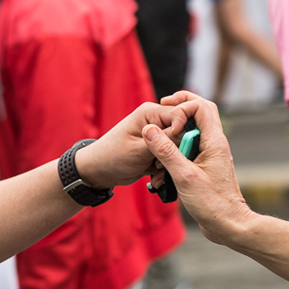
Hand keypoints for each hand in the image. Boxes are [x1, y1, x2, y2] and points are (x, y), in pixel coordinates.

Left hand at [74, 96, 203, 188]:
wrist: (98, 172)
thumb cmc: (113, 157)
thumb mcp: (140, 150)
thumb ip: (165, 141)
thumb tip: (189, 132)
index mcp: (151, 112)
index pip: (182, 113)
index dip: (185, 132)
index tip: (176, 149)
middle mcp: (157, 120)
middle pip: (184, 131)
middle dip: (176, 151)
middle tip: (161, 163)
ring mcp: (158, 135)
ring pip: (178, 147)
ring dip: (170, 162)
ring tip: (155, 171)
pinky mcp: (157, 149)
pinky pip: (171, 157)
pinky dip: (165, 168)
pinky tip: (154, 176)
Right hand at [141, 91, 255, 245]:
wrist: (228, 224)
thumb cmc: (212, 203)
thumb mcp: (184, 176)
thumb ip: (166, 152)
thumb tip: (150, 130)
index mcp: (215, 142)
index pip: (201, 107)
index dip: (182, 104)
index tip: (164, 114)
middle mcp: (215, 144)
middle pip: (199, 114)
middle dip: (179, 110)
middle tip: (160, 112)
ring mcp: (211, 155)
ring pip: (192, 132)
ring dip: (174, 135)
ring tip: (158, 144)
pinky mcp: (206, 166)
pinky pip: (190, 149)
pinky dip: (176, 151)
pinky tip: (164, 166)